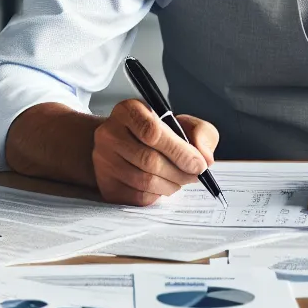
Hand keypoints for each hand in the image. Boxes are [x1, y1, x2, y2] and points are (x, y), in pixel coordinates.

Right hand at [91, 99, 218, 206]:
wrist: (125, 146)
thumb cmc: (158, 134)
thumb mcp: (182, 123)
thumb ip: (201, 133)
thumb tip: (205, 157)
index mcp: (128, 111)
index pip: (152, 132)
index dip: (180, 152)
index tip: (198, 164)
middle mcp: (109, 133)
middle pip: (149, 160)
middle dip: (180, 172)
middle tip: (194, 176)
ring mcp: (103, 160)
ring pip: (144, 181)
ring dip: (171, 185)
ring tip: (179, 180)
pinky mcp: (105, 183)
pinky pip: (137, 196)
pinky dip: (157, 195)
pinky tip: (162, 186)